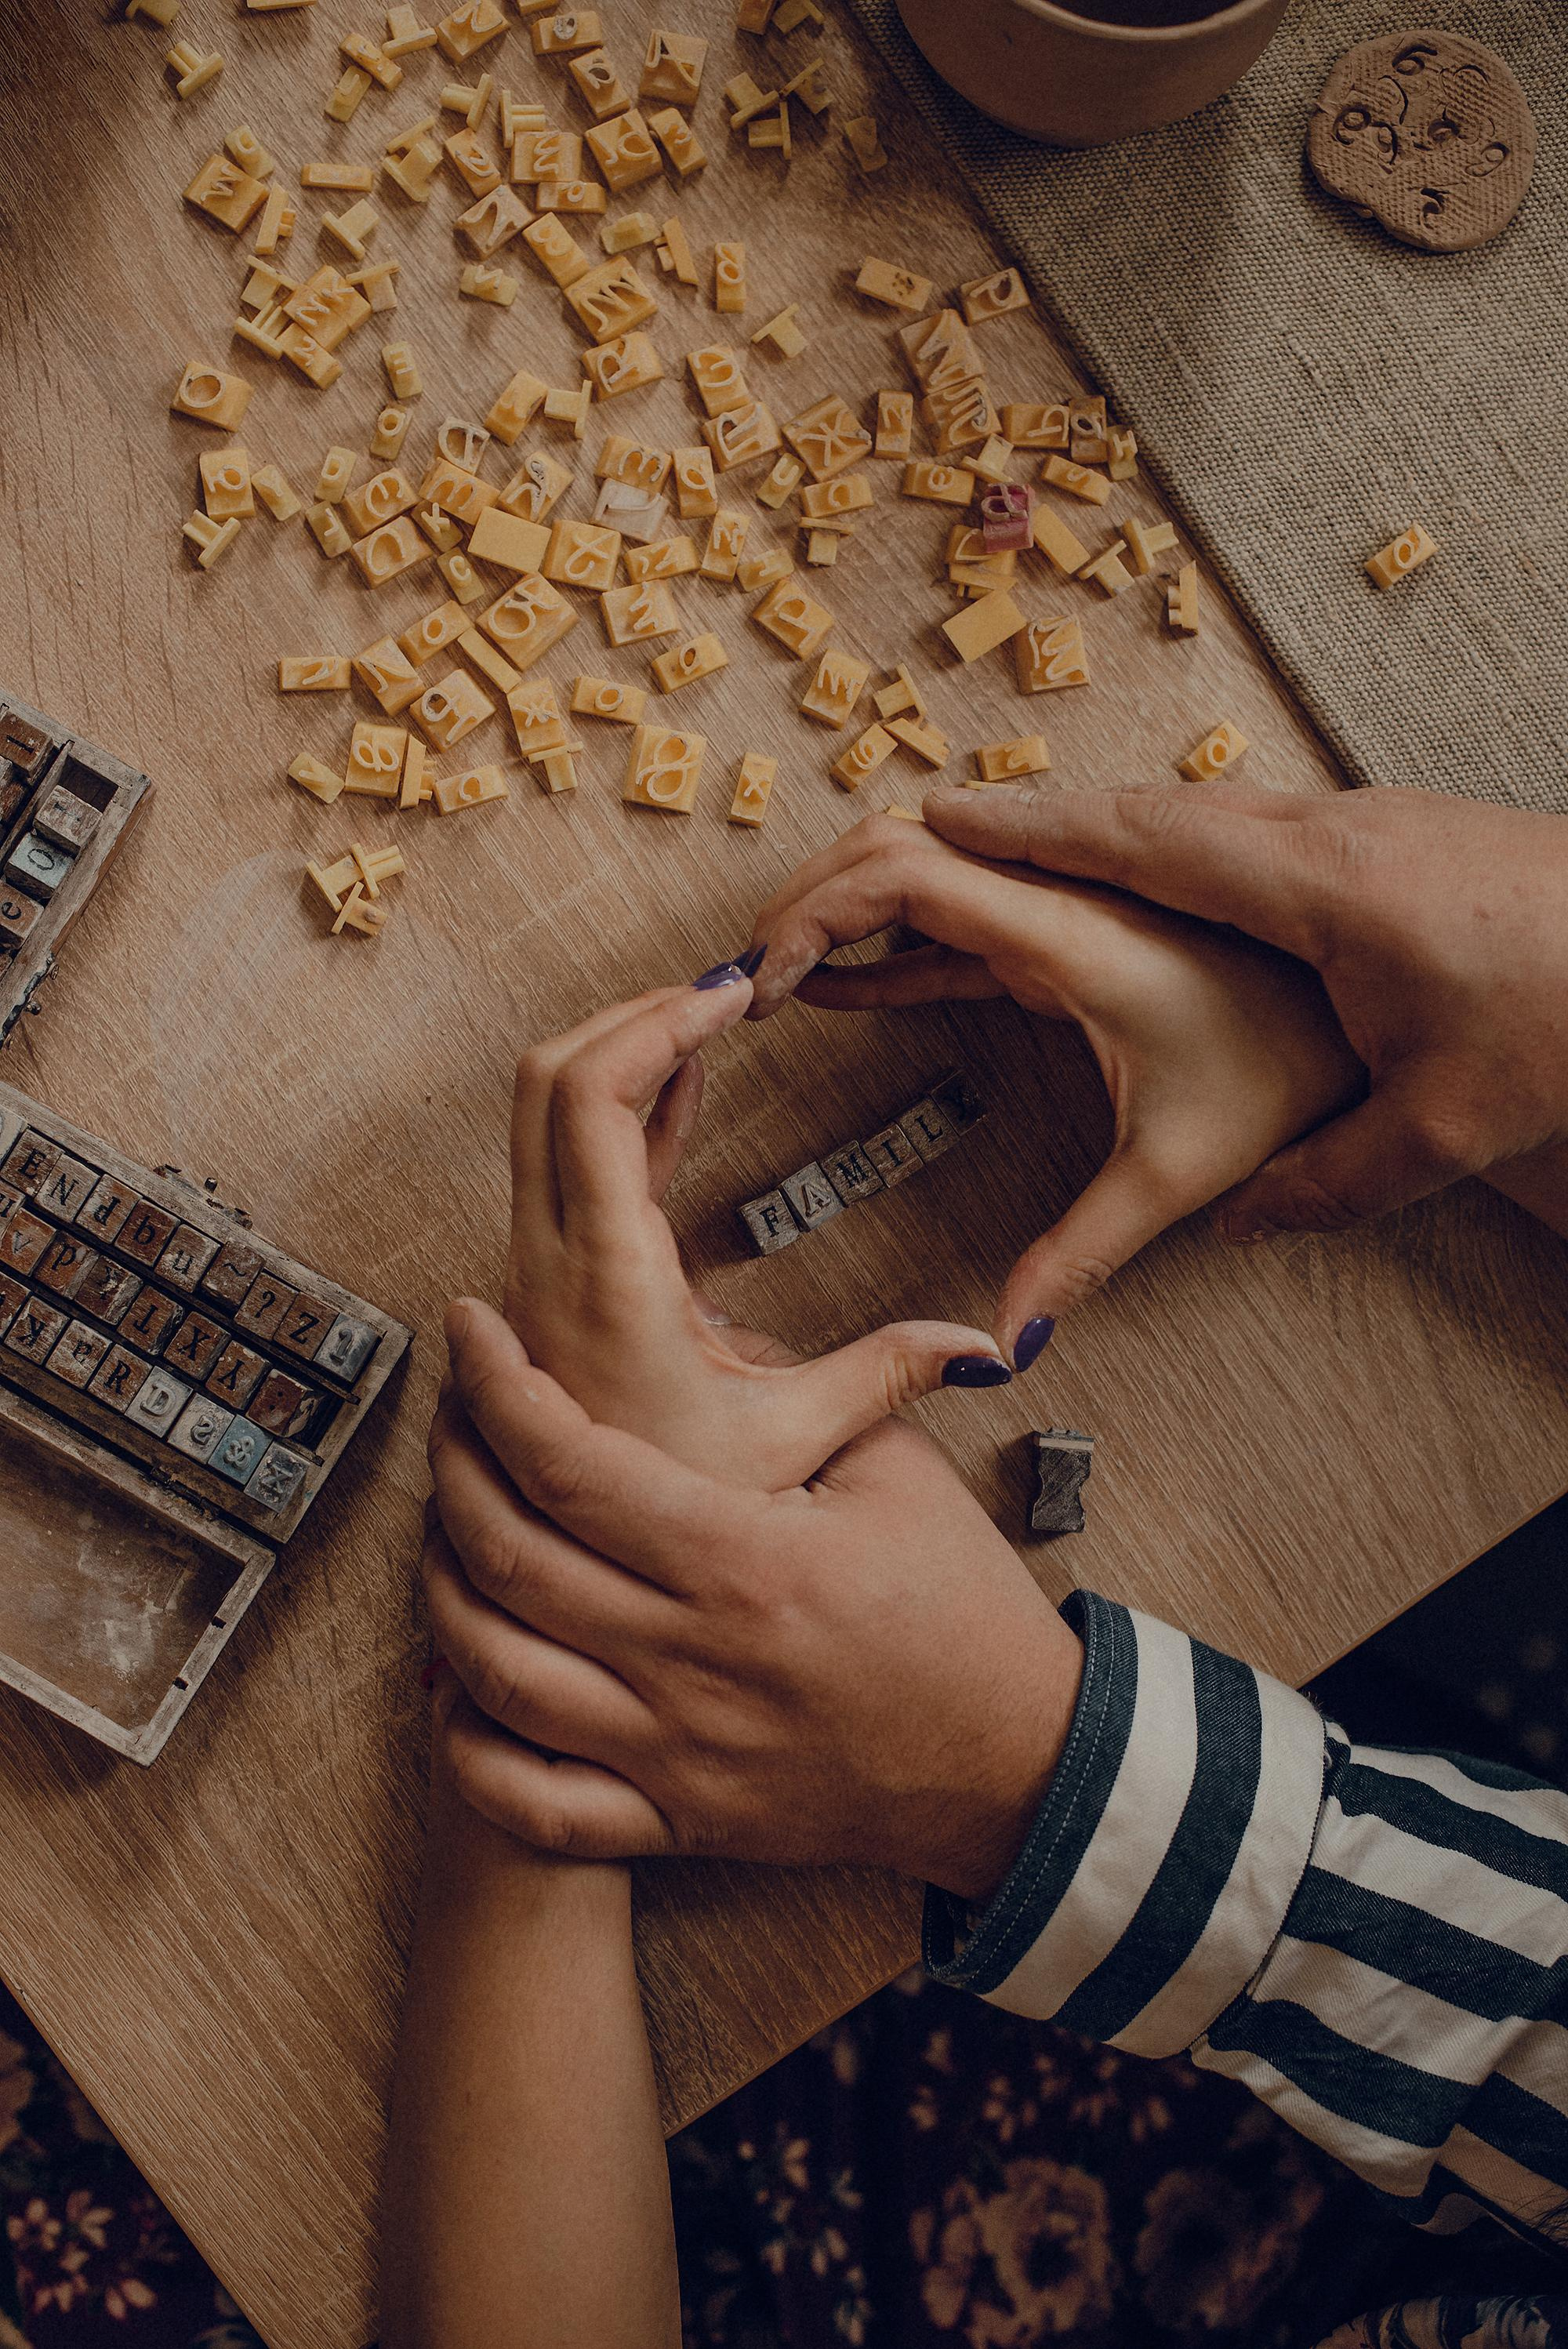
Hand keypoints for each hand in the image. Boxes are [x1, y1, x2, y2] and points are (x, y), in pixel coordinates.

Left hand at [425, 1299, 1081, 1900]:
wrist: (1015, 1765)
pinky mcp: (680, 1821)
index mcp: (748, 1562)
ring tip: (444, 1531)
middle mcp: (696, 1662)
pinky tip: (458, 1686)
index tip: (470, 1334)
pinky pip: (534, 1805)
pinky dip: (471, 1748)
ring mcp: (679, 1753)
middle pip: (512, 1559)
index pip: (573, 1465)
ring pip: (497, 1677)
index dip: (498, 1389)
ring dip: (442, 1593)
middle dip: (453, 1468)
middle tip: (448, 1413)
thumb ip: (799, 1395)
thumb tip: (698, 1333)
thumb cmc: (964, 1612)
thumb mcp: (896, 1473)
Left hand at [501, 974, 1011, 1490]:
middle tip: (722, 993)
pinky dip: (619, 1106)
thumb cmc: (690, 1517)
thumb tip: (987, 1349)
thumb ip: (887, 1377)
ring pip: (542, 1116)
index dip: (654, 1023)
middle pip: (547, 1083)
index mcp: (606, 1282)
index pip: (590, 1100)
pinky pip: (567, 1162)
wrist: (593, 1581)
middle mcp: (550, 1267)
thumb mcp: (800, 1442)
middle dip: (633, 1016)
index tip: (731, 995)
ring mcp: (540, 1273)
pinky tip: (679, 1084)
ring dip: (619, 1055)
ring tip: (709, 1025)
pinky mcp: (551, 1285)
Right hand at [743, 812, 1362, 1359]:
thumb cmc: (1318, 1066)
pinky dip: (906, 946)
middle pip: (920, 845)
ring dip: (855, 919)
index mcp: (1089, 928)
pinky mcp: (1101, 931)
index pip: (926, 870)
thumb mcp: (1197, 1170)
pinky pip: (981, 920)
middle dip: (816, 897)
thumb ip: (1093, 1249)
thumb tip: (1006, 1338)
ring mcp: (1091, 904)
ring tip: (775, 982)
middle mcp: (1084, 893)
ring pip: (946, 873)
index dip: (825, 905)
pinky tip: (850, 985)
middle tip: (743, 978)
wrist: (1459, 984)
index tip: (761, 970)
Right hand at [921, 782, 1567, 1241]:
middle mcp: (1334, 833)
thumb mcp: (1440, 1131)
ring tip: (1029, 841)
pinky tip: (1164, 869)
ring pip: (1206, 810)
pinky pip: (1253, 828)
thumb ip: (1321, 1188)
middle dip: (1046, 814)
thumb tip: (1243, 1227)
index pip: (1146, 838)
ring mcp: (1367, 825)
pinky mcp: (1396, 841)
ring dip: (1112, 825)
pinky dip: (1179, 842)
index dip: (1034, 829)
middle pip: (1159, 806)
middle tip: (945, 817)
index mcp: (1322, 886)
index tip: (942, 812)